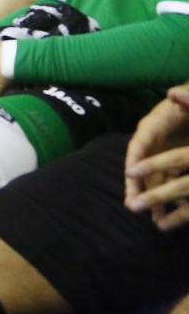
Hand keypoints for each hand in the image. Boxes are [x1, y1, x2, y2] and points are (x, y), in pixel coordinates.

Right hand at [126, 85, 188, 229]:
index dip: (134, 159)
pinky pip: (172, 182)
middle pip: (142, 168)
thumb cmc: (188, 104)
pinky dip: (174, 196)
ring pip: (156, 180)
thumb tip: (172, 93)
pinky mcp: (177, 164)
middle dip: (137, 188)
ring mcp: (164, 154)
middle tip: (132, 207)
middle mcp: (153, 143)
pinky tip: (178, 211)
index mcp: (152, 127)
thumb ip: (184, 98)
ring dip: (155, 198)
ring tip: (155, 220)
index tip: (130, 175)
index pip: (138, 144)